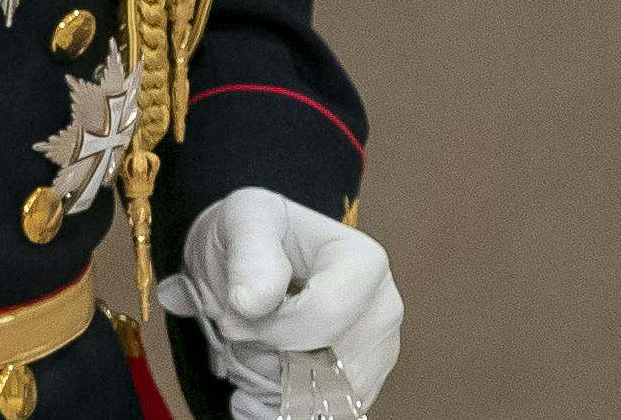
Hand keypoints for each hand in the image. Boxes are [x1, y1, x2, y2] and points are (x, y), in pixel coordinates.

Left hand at [151, 187, 402, 416]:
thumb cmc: (253, 232)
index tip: (236, 311)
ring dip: (270, 378)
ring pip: (321, 395)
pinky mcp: (362, 383)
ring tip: (254, 342)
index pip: (325, 317)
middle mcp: (384, 311)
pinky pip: (319, 410)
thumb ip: (249, 255)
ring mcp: (378, 352)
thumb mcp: (242, 220)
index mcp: (365, 263)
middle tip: (240, 326)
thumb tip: (253, 301)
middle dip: (266, 354)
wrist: (254, 257)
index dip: (269, 325)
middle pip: (324, 364)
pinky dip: (277, 400)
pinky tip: (260, 373)